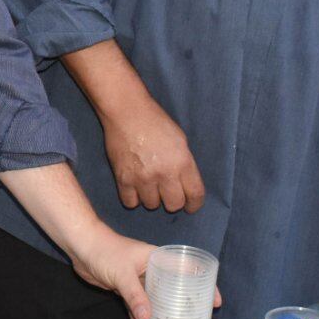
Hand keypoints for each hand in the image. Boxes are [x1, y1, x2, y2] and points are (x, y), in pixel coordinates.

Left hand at [70, 230, 222, 318]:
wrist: (81, 246)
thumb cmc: (105, 251)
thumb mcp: (123, 274)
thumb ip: (136, 296)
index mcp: (158, 259)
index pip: (188, 271)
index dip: (204, 285)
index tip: (215, 302)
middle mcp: (153, 271)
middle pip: (174, 292)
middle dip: (184, 309)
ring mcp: (140, 282)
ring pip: (156, 304)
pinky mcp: (126, 291)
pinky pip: (138, 310)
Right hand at [102, 96, 204, 212]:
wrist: (127, 112)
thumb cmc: (156, 122)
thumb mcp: (180, 140)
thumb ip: (184, 164)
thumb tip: (184, 184)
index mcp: (182, 162)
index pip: (195, 195)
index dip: (194, 204)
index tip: (191, 206)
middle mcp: (164, 173)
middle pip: (174, 205)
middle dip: (173, 201)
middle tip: (168, 193)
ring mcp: (143, 178)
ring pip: (152, 205)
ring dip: (152, 198)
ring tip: (149, 186)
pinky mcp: (123, 179)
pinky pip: (131, 202)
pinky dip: (134, 198)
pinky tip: (135, 188)